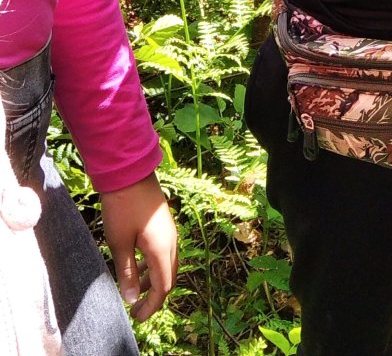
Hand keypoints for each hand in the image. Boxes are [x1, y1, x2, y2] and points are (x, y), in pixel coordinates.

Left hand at [100, 173, 177, 321]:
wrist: (131, 174)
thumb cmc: (123, 207)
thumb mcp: (119, 242)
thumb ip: (126, 271)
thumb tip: (131, 298)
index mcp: (162, 249)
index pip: (163, 287)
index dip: (152, 305)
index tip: (137, 317)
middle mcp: (172, 243)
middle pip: (168, 277)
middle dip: (153, 297)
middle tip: (135, 310)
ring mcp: (170, 233)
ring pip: (166, 265)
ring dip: (152, 281)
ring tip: (133, 291)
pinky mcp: (164, 226)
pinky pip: (163, 253)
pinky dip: (152, 266)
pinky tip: (136, 267)